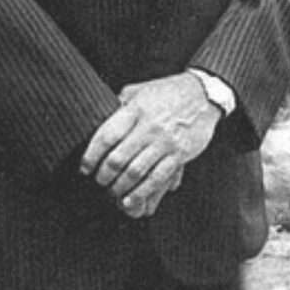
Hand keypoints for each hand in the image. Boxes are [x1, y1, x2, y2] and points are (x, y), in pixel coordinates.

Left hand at [80, 72, 220, 217]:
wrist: (203, 94)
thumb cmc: (168, 91)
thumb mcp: (141, 89)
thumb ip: (121, 103)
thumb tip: (101, 116)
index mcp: (136, 109)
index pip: (107, 136)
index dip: (91, 155)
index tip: (85, 167)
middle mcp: (149, 126)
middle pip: (118, 159)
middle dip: (103, 176)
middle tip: (99, 181)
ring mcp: (165, 142)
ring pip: (135, 172)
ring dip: (119, 188)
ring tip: (112, 193)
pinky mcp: (179, 154)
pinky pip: (157, 178)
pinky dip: (142, 193)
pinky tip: (131, 200)